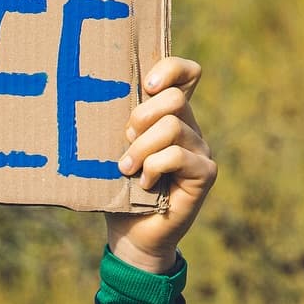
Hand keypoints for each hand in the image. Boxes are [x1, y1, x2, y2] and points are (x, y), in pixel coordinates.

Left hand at [104, 57, 216, 274]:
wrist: (131, 235)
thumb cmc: (118, 189)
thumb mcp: (113, 151)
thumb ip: (119, 126)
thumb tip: (98, 96)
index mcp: (169, 116)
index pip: (186, 74)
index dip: (170, 69)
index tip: (145, 86)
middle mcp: (189, 128)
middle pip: (174, 99)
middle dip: (142, 117)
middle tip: (125, 141)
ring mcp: (200, 150)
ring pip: (172, 128)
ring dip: (141, 149)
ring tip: (126, 169)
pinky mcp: (205, 173)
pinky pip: (178, 156)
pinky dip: (154, 167)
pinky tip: (144, 184)